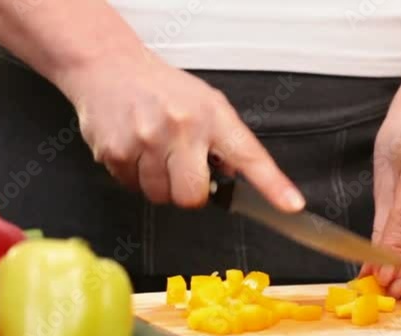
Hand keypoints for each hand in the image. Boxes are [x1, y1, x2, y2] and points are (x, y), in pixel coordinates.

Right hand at [56, 54, 304, 211]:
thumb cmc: (161, 89)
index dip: (273, 185)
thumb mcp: (204, 103)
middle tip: (180, 167)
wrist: (109, 66)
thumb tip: (235, 173)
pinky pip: (131, 187)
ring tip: (153, 151)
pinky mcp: (117, 151)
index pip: (249, 155)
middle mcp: (182, 127)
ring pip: (160, 196)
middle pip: (193, 195)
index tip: (291, 205)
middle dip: (188, 191)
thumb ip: (224, 140)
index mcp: (212, 116)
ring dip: (158, 183)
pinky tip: (134, 148)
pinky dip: (133, 175)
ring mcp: (147, 140)